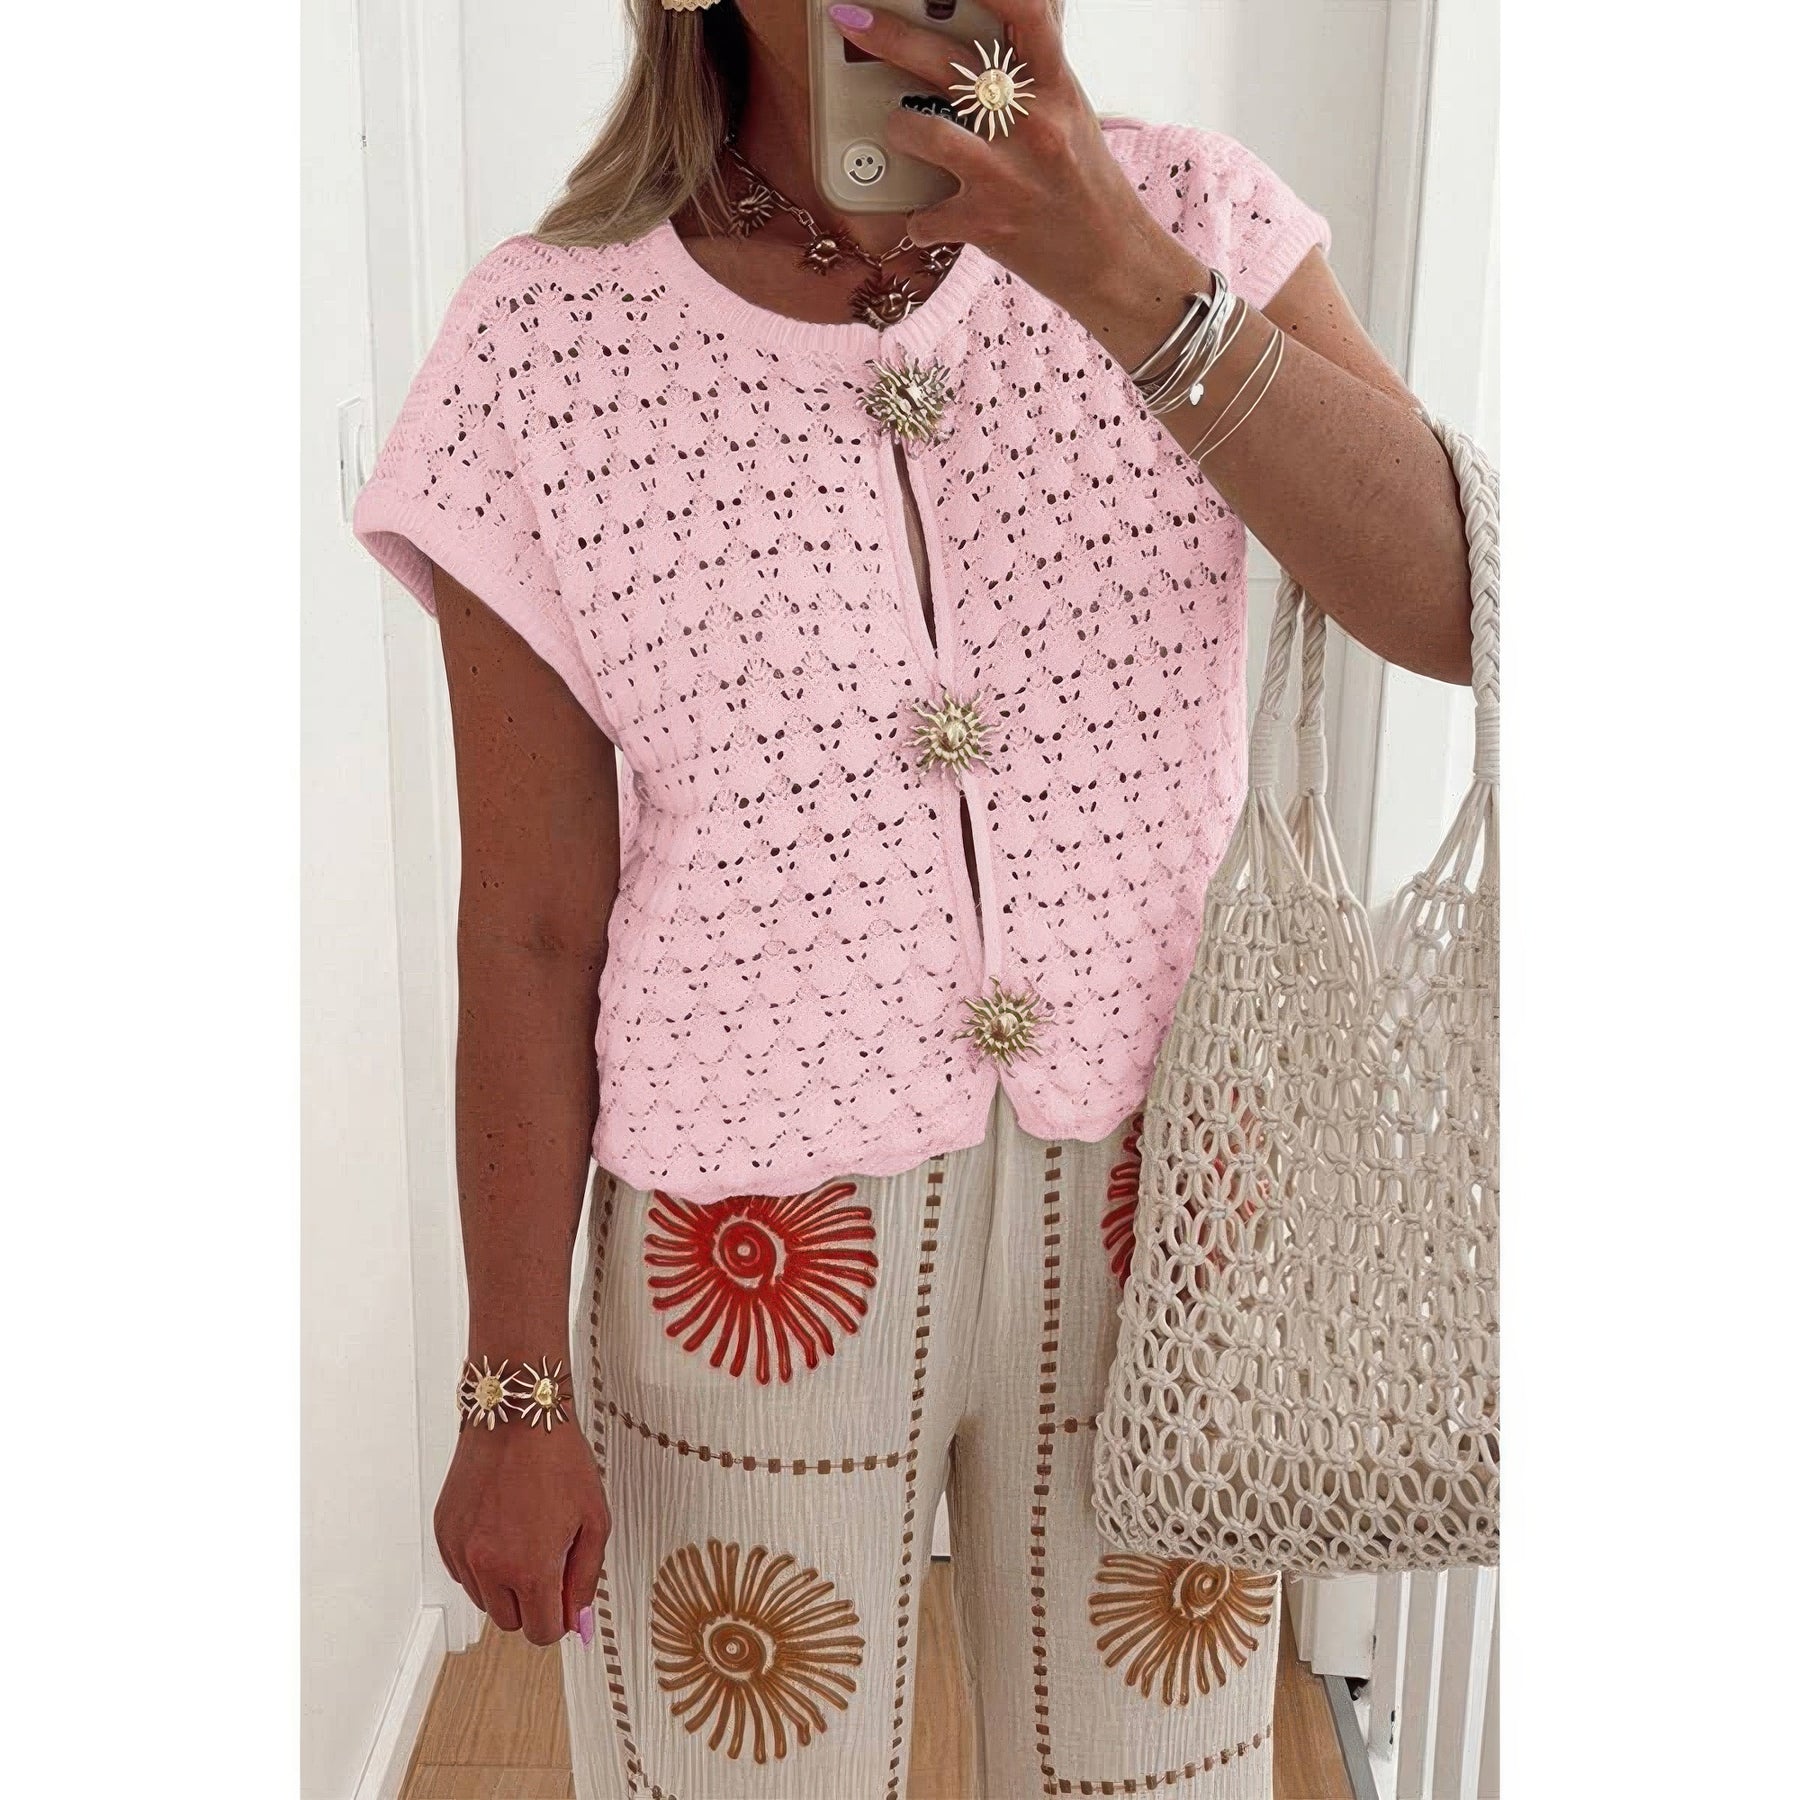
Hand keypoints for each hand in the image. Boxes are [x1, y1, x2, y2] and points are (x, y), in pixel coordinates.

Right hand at [435, 1415, 610, 1645]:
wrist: (517, 1416)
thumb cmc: (559, 1460)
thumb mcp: (594, 1520)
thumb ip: (586, 1578)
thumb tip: (578, 1621)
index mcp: (530, 1569)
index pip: (542, 1632)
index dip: (559, 1617)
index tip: (564, 1596)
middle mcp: (489, 1567)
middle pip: (511, 1622)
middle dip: (533, 1601)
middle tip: (548, 1559)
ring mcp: (461, 1551)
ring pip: (485, 1599)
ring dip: (505, 1583)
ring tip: (524, 1535)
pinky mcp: (444, 1534)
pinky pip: (463, 1572)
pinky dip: (481, 1562)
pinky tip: (501, 1526)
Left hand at [827, 0, 1154, 314]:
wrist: (1111, 262)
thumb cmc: (1087, 185)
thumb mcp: (1072, 113)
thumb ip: (1036, 71)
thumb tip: (1012, 25)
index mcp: (1054, 89)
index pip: (1025, 14)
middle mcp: (1031, 125)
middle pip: (947, 64)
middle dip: (889, 36)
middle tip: (852, 20)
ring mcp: (1005, 176)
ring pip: (921, 132)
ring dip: (896, 129)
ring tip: (897, 133)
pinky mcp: (985, 224)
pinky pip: (923, 216)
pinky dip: (917, 221)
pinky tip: (928, 219)